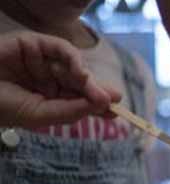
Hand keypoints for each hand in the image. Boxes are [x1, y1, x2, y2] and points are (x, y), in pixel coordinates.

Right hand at [0, 31, 120, 127]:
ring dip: (86, 78)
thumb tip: (104, 103)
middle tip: (113, 100)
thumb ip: (72, 110)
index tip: (117, 111)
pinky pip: (60, 48)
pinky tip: (79, 73)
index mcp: (48, 96)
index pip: (79, 99)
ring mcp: (40, 60)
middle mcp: (46, 77)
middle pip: (80, 82)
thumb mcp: (42, 113)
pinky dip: (73, 59)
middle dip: (96, 91)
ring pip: (73, 66)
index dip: (98, 103)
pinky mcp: (32, 43)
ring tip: (93, 90)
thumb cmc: (3, 106)